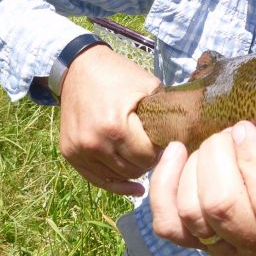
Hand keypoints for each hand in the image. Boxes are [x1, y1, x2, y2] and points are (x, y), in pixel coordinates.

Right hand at [59, 44, 161, 194]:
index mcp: (115, 126)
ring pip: (117, 176)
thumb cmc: (119, 75)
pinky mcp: (70, 154)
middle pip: (133, 170)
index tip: (164, 140)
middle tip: (155, 147)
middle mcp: (94, 143)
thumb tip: (186, 135)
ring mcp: (79, 150)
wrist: (80, 68)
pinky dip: (117, 183)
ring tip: (143, 155)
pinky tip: (135, 187)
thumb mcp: (148, 86)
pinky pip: (97, 179)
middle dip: (148, 161)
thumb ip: (167, 112)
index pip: (147, 157)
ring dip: (134, 170)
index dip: (160, 150)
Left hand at [149, 121, 255, 255]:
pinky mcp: (199, 245)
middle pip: (222, 204)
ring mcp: (224, 248)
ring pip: (191, 211)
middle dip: (217, 155)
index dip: (253, 159)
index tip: (246, 129)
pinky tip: (177, 153)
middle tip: (226, 134)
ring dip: (193, 166)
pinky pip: (168, 223)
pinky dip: (164, 184)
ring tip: (209, 146)